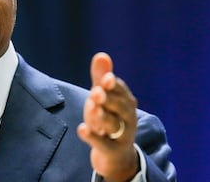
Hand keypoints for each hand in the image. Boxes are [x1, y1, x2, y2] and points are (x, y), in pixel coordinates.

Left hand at [77, 52, 138, 181]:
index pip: (121, 91)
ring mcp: (121, 135)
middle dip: (108, 99)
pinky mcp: (112, 151)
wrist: (116, 155)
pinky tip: (81, 129)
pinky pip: (104, 144)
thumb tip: (101, 55)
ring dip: (102, 116)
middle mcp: (127, 117)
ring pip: (113, 124)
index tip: (105, 78)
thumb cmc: (109, 119)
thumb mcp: (104, 98)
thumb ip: (101, 78)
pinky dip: (93, 137)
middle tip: (95, 92)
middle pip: (120, 107)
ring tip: (91, 109)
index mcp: (126, 102)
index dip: (113, 85)